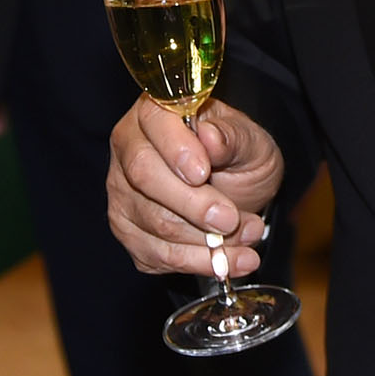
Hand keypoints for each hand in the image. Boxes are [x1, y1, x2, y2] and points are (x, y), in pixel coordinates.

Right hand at [106, 98, 283, 278]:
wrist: (239, 190)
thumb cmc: (239, 156)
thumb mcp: (251, 141)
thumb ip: (233, 137)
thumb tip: (210, 137)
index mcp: (156, 113)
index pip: (153, 125)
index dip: (175, 149)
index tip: (203, 172)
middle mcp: (130, 148)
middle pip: (144, 177)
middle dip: (193, 205)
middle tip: (230, 218)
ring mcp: (123, 192)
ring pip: (153, 222)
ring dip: (206, 240)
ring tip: (248, 237)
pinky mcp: (129, 231)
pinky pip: (157, 254)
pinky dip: (198, 263)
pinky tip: (231, 261)